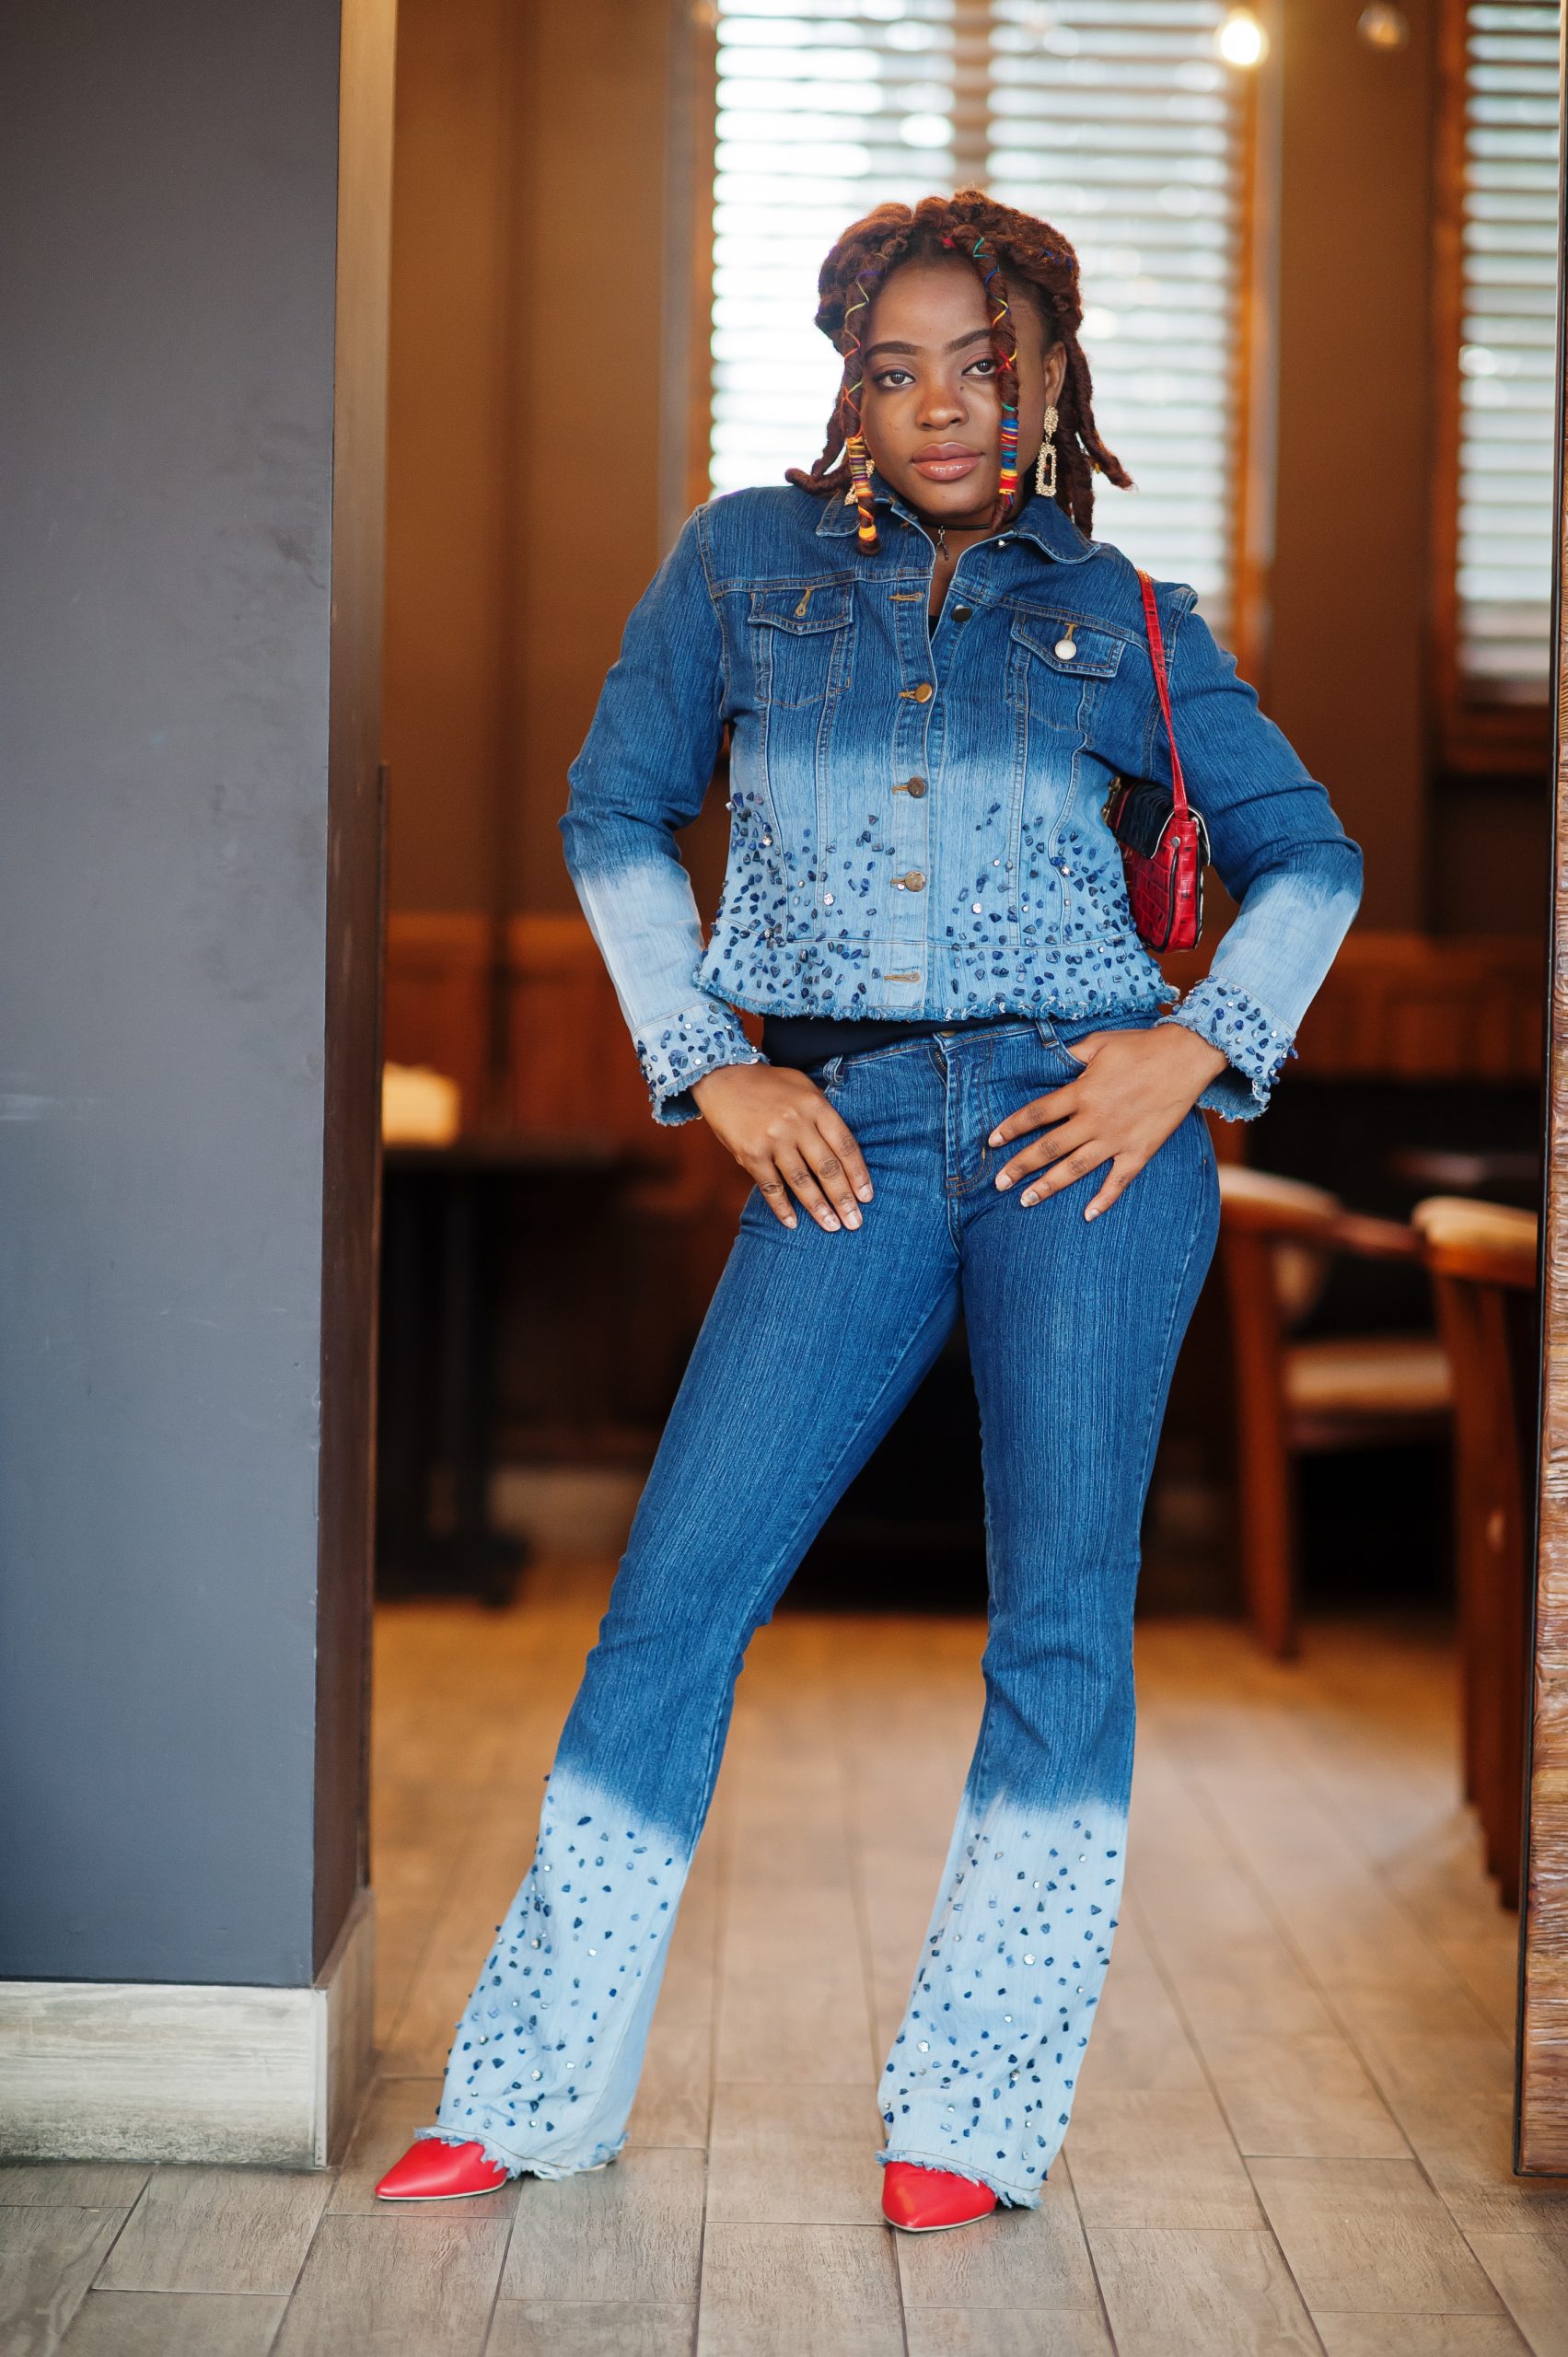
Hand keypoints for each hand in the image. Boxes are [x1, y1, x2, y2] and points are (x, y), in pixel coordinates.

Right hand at [691, 1062, 873, 1232]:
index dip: (858, 1174)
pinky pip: (771, 1186)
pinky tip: (792, 1223)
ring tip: (832, 1226)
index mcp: (815, 1105)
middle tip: (855, 1222)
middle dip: (844, 1198)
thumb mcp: (803, 1087)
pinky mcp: (750, 1153)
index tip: (867, 1197)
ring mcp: (773, 1139)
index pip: (845, 1145)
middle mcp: (797, 1123)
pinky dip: (782, 1207)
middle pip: (827, 1167)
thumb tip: (844, 1150)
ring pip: (802, 1181)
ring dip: (818, 1208)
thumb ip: (823, 1114)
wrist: (724, 1077)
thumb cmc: (769, 1084)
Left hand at [988, 1025, 1227, 1220]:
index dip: (1011, 1128)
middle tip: (998, 1183)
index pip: (1036, 1114)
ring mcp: (1117, 1138)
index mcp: (1081, 1092)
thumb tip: (1042, 1059)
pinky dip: (1104, 1199)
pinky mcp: (1140, 1150)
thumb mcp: (1099, 1042)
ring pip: (1075, 1168)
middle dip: (1020, 1167)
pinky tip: (1088, 1215)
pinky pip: (1118, 1180)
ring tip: (1025, 1201)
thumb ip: (1069, 1055)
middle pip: (1049, 1148)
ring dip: (1048, 1186)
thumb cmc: (1141, 1046)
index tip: (992, 1141)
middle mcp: (1094, 1119)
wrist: (1187, 1057)